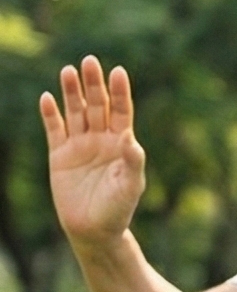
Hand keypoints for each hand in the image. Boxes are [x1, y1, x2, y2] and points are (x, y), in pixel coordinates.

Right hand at [41, 56, 146, 245]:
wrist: (94, 230)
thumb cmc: (118, 209)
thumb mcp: (130, 185)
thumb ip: (132, 161)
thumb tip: (131, 138)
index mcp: (121, 144)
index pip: (121, 112)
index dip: (119, 92)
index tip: (118, 72)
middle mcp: (100, 140)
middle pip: (97, 105)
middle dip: (94, 84)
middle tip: (90, 62)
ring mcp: (79, 145)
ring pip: (75, 112)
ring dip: (71, 92)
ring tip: (68, 71)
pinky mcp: (59, 155)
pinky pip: (54, 129)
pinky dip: (50, 114)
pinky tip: (48, 98)